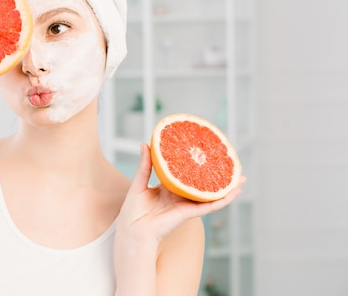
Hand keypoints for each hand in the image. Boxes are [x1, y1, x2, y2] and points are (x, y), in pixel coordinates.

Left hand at [116, 143, 244, 246]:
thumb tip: (145, 143)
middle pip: (201, 185)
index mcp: (168, 189)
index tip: (204, 156)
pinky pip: (209, 206)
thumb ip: (145, 165)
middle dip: (216, 177)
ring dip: (226, 188)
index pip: (185, 176)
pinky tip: (234, 193)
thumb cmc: (133, 211)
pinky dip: (222, 200)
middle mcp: (180, 197)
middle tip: (230, 166)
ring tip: (241, 178)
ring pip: (210, 196)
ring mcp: (186, 205)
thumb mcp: (139, 183)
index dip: (195, 167)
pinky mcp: (189, 213)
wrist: (133, 230)